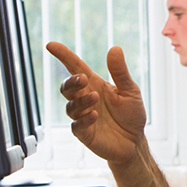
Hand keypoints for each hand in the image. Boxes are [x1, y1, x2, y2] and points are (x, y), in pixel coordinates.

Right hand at [46, 42, 145, 163]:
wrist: (135, 141)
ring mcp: (83, 116)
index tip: (51, 45)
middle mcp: (85, 99)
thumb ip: (120, 72)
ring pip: (71, 107)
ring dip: (81, 101)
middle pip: (67, 87)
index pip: (75, 67)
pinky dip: (84, 119)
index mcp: (95, 85)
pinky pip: (77, 125)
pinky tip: (95, 115)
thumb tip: (115, 48)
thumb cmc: (131, 114)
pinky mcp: (85, 133)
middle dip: (71, 82)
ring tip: (95, 98)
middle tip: (83, 79)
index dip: (63, 56)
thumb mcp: (130, 91)